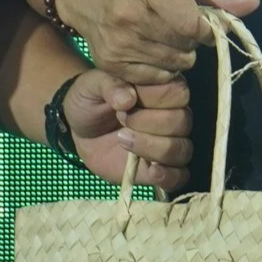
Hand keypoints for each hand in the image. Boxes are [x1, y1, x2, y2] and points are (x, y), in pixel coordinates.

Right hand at [58, 0, 258, 85]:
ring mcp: (118, 44)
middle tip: (179, 24)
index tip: (205, 21)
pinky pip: (156, 79)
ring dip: (179, 54)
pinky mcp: (110, 65)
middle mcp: (129, 16)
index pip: (193, 24)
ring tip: (164, 34)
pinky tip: (151, 49)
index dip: (207, 28)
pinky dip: (162, 68)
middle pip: (185, 47)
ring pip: (174, 66)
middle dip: (192, 39)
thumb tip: (251, 6)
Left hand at [63, 71, 191, 189]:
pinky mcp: (160, 168)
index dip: (153, 98)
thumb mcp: (92, 84)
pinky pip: (179, 176)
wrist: (80, 129)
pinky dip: (168, 176)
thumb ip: (110, 85)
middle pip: (181, 121)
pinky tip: (151, 171)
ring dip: (152, 147)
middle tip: (121, 119)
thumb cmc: (91, 99)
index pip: (178, 93)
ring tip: (122, 140)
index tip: (126, 101)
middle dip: (148, 122)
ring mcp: (170, 142)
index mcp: (163, 88)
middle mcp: (174, 114)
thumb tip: (128, 98)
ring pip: (181, 149)